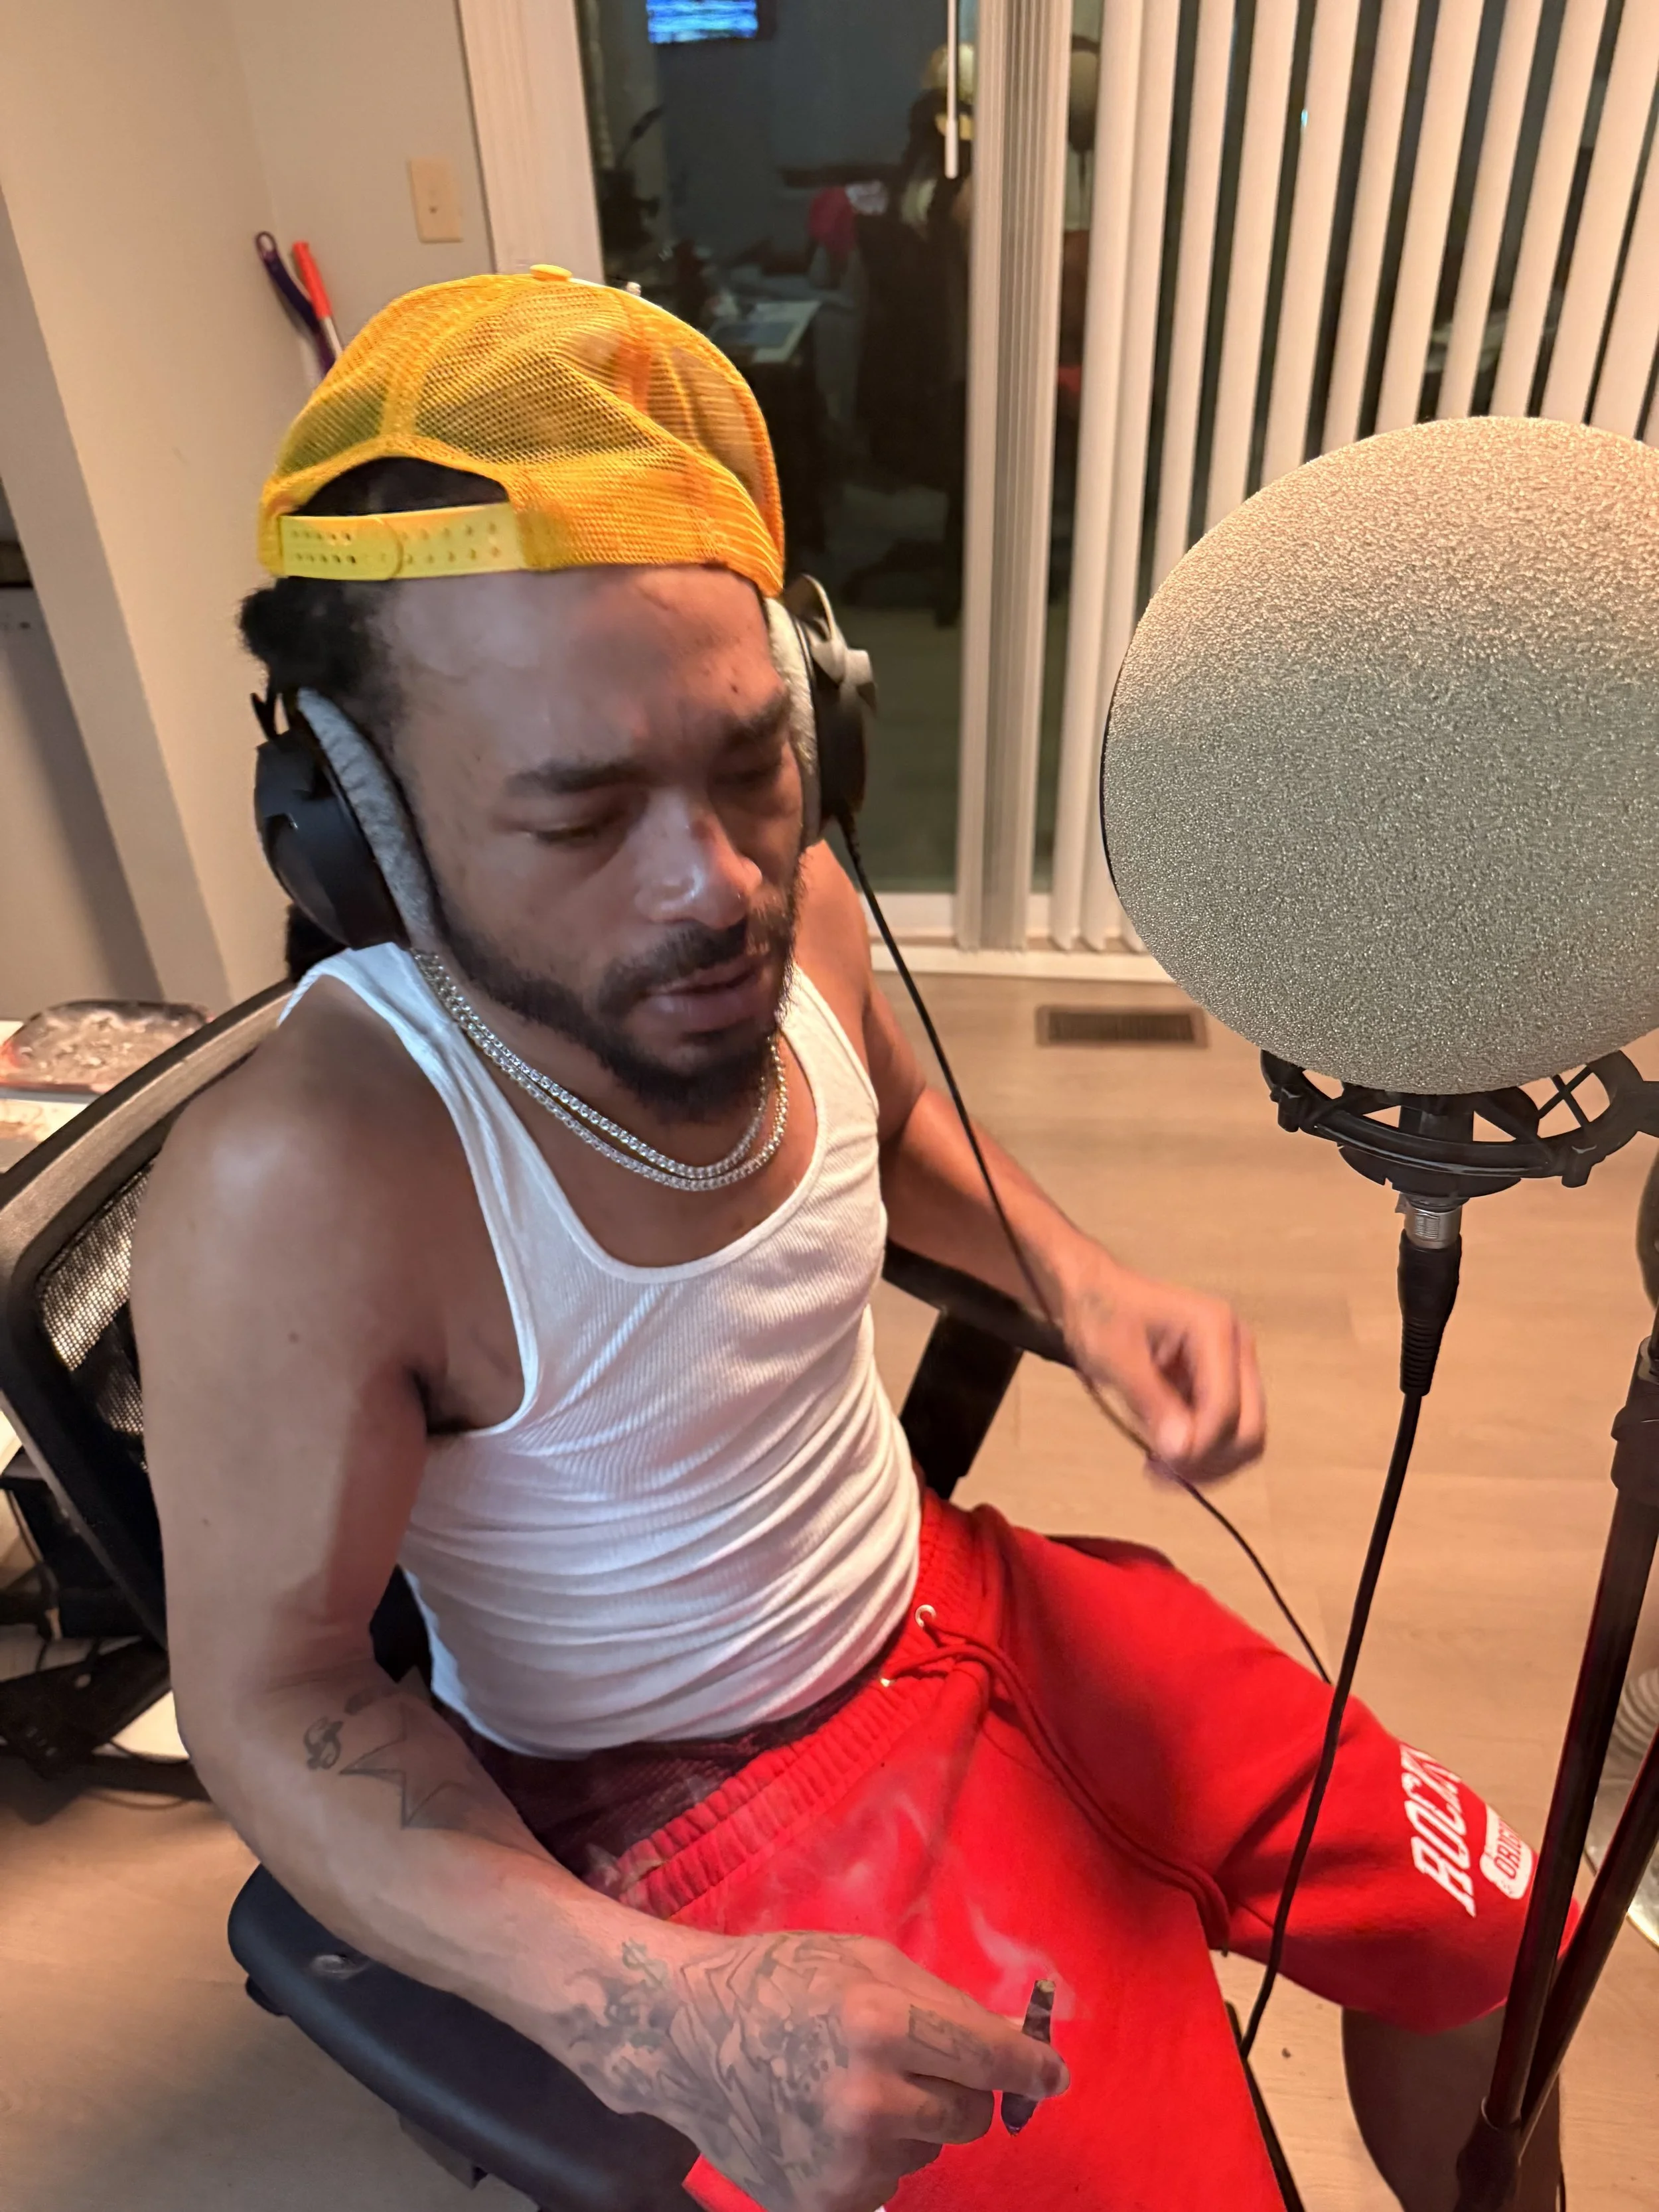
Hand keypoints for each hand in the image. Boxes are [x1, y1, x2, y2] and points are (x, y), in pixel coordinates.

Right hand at [549, 1926, 1067, 2211]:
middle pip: (971, 2114)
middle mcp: (870, 2098)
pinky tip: (827, 2120)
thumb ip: (946, 2002)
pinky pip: (889, 2183)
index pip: (992, 2060)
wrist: (687, 2035)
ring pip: (930, 2148)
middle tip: (911, 2059)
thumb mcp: (867, 1961)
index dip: (1032, 2069)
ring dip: (911, 2120)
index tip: (1053, 2077)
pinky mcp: (825, 2201)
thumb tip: (1019, 2044)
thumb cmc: (783, 1980)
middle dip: (957, 2087)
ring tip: (849, 2084)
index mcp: (883, 2022)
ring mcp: (846, 2159)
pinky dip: (874, 2155)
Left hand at [1061, 1257, 1264, 1482]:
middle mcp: (1237, 1348)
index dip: (1199, 1447)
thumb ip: (1152, 1403)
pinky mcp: (1220, 1383)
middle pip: (1249, 1428)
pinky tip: (1163, 1455)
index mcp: (1216, 1331)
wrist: (1093, 1290)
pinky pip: (1224, 1431)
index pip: (1226, 1407)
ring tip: (1158, 1469)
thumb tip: (1182, 1452)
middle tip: (1160, 1474)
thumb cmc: (1101, 1315)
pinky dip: (1200, 1451)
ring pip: (1242, 1436)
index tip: (1157, 1466)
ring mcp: (1233, 1367)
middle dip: (1209, 1460)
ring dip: (1206, 1462)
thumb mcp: (1117, 1359)